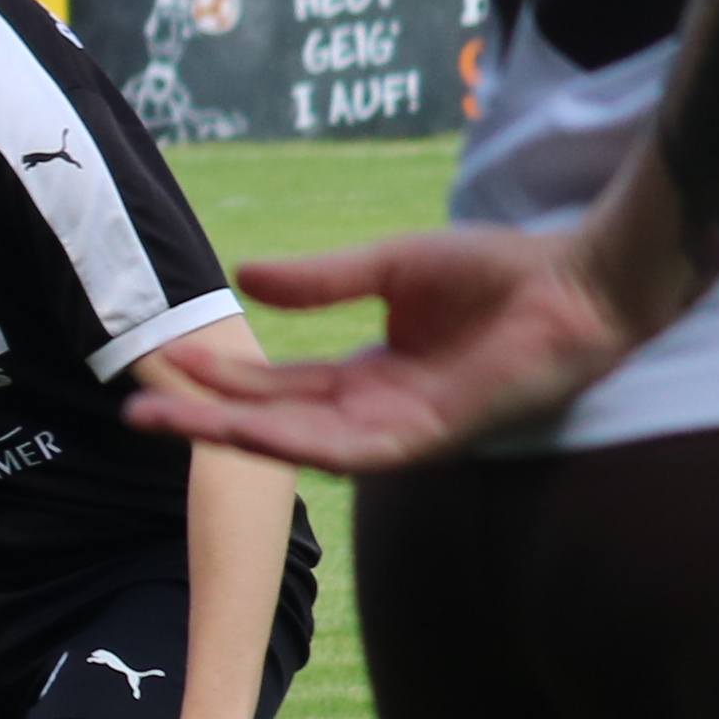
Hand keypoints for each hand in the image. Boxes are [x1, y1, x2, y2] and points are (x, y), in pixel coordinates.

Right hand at [124, 225, 639, 473]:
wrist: (581, 283)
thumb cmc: (504, 270)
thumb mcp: (391, 265)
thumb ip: (321, 280)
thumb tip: (243, 277)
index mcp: (371, 376)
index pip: (280, 387)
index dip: (224, 379)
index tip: (168, 363)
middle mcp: (379, 412)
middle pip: (275, 422)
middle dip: (206, 419)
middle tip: (137, 414)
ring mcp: (403, 431)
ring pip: (299, 446)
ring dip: (232, 437)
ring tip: (170, 423)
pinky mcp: (432, 439)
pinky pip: (351, 453)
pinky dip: (296, 446)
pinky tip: (249, 435)